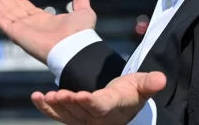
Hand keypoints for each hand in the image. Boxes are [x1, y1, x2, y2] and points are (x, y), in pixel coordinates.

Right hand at [0, 0, 95, 62]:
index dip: (18, 1)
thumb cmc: (81, 34)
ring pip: (6, 14)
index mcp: (46, 22)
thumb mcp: (84, 13)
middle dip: (4, 1)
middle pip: (14, 11)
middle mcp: (33, 27)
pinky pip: (1, 19)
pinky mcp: (16, 33)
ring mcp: (23, 30)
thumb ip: (81, 4)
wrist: (75, 46)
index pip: (27, 10)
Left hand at [31, 71, 166, 124]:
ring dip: (56, 106)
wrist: (123, 105)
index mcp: (114, 107)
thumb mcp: (143, 86)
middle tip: (58, 93)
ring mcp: (84, 119)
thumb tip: (161, 78)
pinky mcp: (73, 117)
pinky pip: (57, 114)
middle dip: (69, 103)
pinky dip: (45, 107)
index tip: (81, 94)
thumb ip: (150, 83)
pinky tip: (36, 97)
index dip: (91, 102)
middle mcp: (98, 118)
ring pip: (67, 115)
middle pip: (81, 112)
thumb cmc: (132, 92)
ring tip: (46, 95)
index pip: (101, 106)